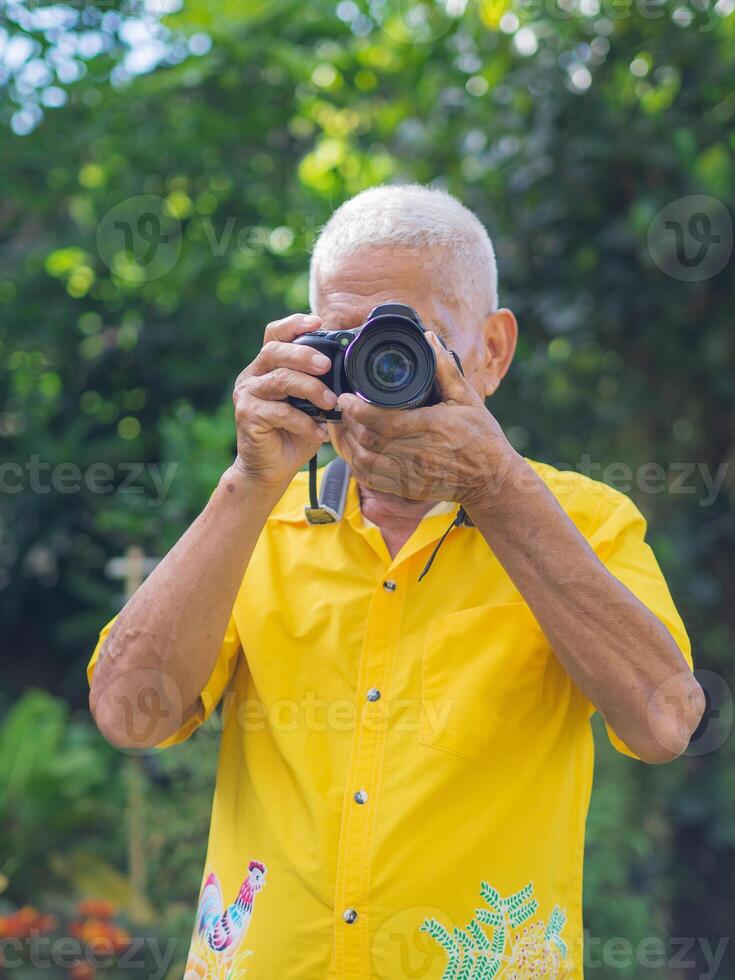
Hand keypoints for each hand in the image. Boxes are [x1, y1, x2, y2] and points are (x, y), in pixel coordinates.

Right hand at [230, 314, 335, 487]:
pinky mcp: (247, 415)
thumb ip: (318, 384)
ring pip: (280, 380)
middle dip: (304, 355)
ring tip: (331, 403)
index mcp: (267, 367)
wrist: (270, 469)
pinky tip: (318, 432)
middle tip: (326, 366)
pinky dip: (303, 421)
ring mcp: (247, 394)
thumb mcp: (310, 405)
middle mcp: (253, 376)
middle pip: (275, 351)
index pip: (275, 335)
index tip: (317, 321)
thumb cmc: (293, 435)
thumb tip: (347, 370)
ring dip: (310, 389)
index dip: (294, 324)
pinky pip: (279, 411)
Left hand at [336, 333, 518, 507]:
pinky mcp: (407, 488)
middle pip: (367, 439)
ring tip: (344, 427)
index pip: (382, 419)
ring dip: (348, 444)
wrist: (491, 478)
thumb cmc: (481, 437)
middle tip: (342, 407)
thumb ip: (445, 369)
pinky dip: (356, 464)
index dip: (357, 408)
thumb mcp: (467, 398)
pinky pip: (371, 479)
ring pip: (364, 460)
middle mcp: (417, 453)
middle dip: (349, 422)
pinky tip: (354, 450)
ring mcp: (410, 473)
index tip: (346, 396)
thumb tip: (429, 339)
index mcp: (430, 426)